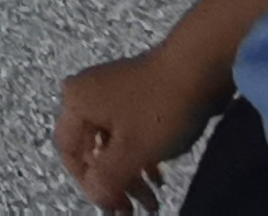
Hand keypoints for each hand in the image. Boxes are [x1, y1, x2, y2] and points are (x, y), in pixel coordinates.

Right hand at [53, 48, 221, 213]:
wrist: (197, 67)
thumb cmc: (159, 109)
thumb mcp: (132, 151)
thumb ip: (108, 178)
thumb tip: (96, 197)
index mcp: (76, 102)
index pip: (69, 153)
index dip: (88, 184)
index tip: (114, 206)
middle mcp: (86, 92)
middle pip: (91, 148)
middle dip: (113, 183)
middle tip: (135, 210)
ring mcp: (110, 90)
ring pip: (111, 142)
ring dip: (129, 173)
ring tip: (152, 199)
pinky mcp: (135, 92)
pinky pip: (127, 131)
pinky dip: (139, 155)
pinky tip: (158, 174)